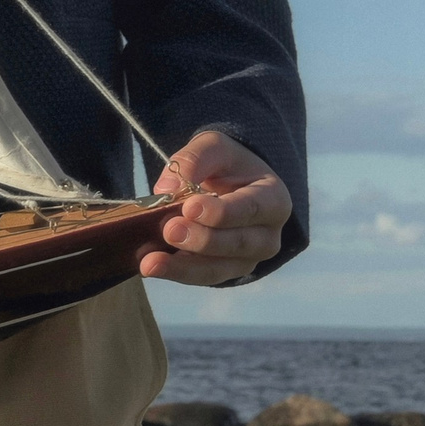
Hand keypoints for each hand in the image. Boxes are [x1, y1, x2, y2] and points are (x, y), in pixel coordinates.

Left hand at [139, 131, 290, 286]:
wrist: (229, 186)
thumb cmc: (226, 165)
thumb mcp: (214, 148)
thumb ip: (194, 160)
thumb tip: (167, 188)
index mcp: (273, 199)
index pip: (251, 209)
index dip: (221, 212)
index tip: (189, 208)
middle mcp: (268, 235)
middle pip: (237, 243)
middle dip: (201, 240)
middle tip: (170, 229)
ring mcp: (248, 259)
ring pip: (218, 269)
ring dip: (183, 267)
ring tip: (151, 262)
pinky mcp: (225, 272)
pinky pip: (202, 277)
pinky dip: (176, 273)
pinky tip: (152, 266)